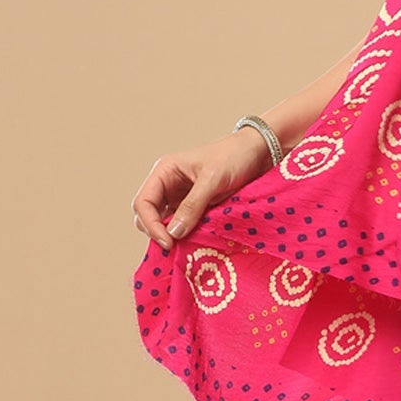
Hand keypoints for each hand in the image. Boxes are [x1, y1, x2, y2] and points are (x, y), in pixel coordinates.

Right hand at [131, 129, 274, 252]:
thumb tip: (173, 233)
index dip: (150, 224)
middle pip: (147, 215)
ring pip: (163, 222)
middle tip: (174, 247)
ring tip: (184, 247)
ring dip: (170, 235)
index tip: (168, 241)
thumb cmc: (234, 157)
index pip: (143, 202)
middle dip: (156, 232)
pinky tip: (193, 242)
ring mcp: (180, 197)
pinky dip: (184, 235)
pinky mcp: (195, 207)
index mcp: (164, 172)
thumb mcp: (213, 179)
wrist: (257, 153)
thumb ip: (192, 205)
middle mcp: (167, 185)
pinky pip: (181, 225)